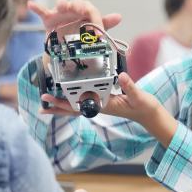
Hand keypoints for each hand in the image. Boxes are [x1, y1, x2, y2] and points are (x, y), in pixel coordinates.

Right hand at [28, 0, 120, 35]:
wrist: (66, 45)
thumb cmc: (81, 33)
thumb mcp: (94, 30)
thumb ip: (105, 23)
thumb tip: (119, 17)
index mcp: (85, 11)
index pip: (92, 11)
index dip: (96, 21)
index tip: (98, 35)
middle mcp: (73, 9)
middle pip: (76, 2)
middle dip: (78, 5)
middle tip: (81, 10)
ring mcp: (60, 13)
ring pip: (61, 4)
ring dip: (62, 3)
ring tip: (62, 6)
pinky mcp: (49, 18)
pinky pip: (41, 11)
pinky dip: (36, 7)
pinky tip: (30, 4)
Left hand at [40, 72, 177, 146]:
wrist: (150, 115)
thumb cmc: (144, 107)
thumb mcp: (138, 96)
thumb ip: (129, 86)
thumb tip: (120, 76)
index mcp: (104, 105)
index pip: (79, 104)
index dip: (63, 101)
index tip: (50, 98)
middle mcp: (99, 107)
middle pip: (73, 108)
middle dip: (57, 106)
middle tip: (41, 103)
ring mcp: (101, 106)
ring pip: (77, 106)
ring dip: (62, 105)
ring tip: (48, 104)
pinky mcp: (104, 103)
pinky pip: (85, 103)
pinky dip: (74, 100)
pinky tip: (68, 98)